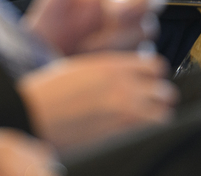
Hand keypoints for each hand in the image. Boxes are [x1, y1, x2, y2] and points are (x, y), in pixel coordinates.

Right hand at [17, 52, 176, 154]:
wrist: (35, 113)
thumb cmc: (48, 91)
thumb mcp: (80, 69)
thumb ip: (109, 72)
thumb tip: (126, 79)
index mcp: (113, 65)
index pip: (156, 66)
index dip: (152, 75)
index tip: (146, 81)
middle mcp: (124, 86)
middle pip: (165, 91)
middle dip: (157, 98)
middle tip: (145, 103)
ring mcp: (125, 111)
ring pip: (163, 114)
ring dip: (155, 117)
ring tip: (140, 121)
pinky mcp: (121, 134)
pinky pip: (151, 133)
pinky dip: (146, 133)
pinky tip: (130, 132)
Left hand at [23, 0, 162, 54]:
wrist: (38, 56)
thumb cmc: (48, 24)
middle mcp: (124, 20)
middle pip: (151, 14)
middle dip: (132, 14)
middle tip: (109, 15)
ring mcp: (125, 43)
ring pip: (144, 38)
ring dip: (119, 38)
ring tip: (91, 40)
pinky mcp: (122, 65)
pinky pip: (135, 62)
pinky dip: (117, 58)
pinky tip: (94, 55)